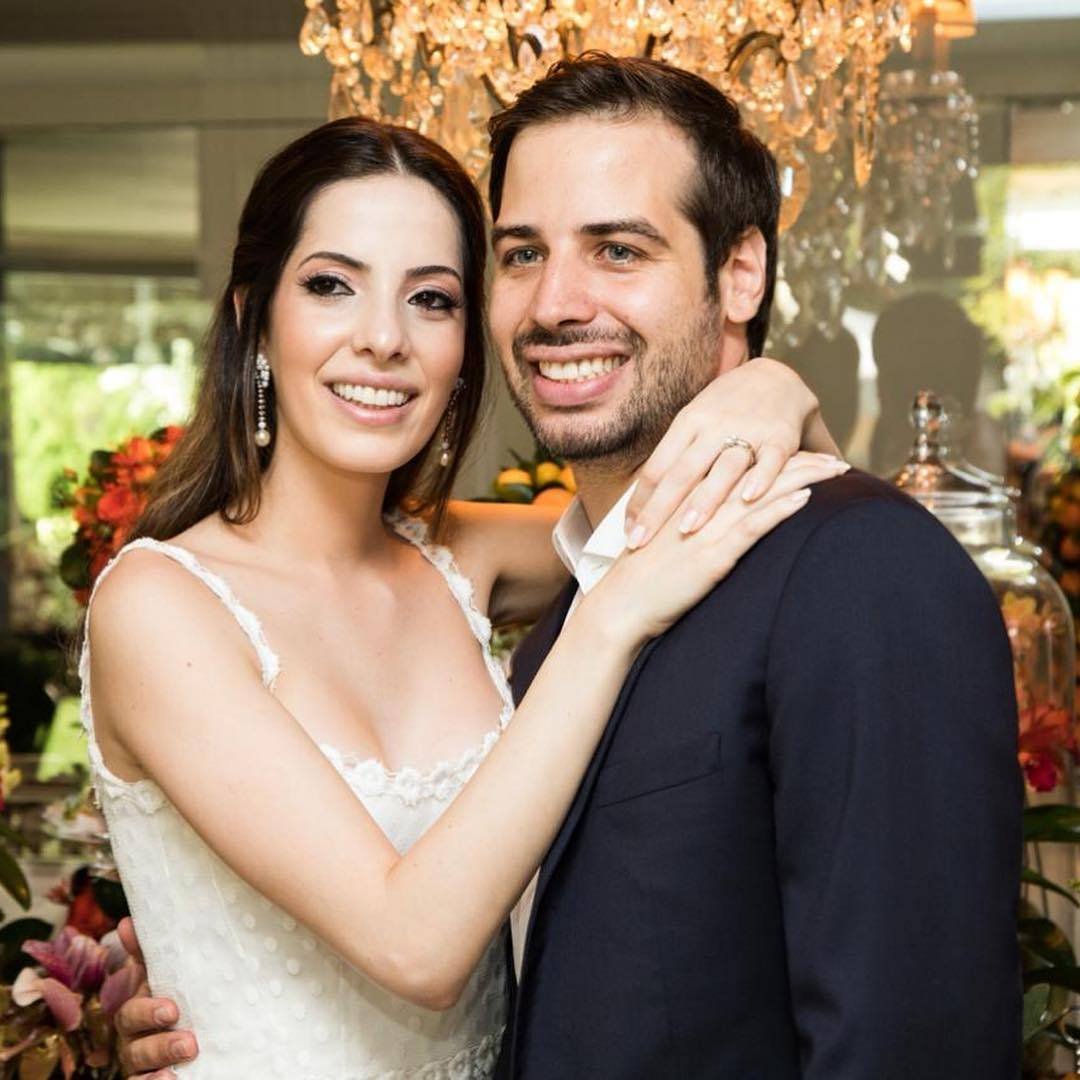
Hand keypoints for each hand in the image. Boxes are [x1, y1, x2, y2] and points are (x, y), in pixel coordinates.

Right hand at [114, 917, 196, 1077]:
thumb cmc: (182, 1000)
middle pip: (134, 1034)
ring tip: (187, 1051)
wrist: (201, 1039)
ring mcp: (140, 1060)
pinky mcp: (147, 1078)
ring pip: (137, 1060)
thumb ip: (150, 953)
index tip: (172, 1009)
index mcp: (141, 1007)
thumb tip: (126, 922)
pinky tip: (170, 1078)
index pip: (134, 1006)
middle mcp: (135, 1035)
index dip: (147, 1008)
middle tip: (184, 1030)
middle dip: (156, 1030)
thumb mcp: (173, 977)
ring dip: (160, 1055)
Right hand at [588, 453, 848, 643]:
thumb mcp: (672, 542)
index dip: (777, 459)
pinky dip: (780, 509)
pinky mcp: (712, 553)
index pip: (742, 468)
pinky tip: (807, 498)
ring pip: (763, 492)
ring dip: (803, 478)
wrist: (622, 604)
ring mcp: (707, 527)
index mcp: (691, 497)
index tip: (806, 453)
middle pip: (759, 473)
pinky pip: (752, 525)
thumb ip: (695, 525)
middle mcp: (701, 504)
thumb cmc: (645, 579)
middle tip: (833, 457)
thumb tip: (715, 523)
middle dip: (800, 462)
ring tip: (835, 469)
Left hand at [625, 357, 841, 548]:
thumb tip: (642, 500)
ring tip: (687, 530)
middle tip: (641, 542)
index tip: (627, 532)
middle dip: (659, 510)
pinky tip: (749, 500)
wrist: (776, 375)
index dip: (640, 502)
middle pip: (681, 473)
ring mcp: (748, 431)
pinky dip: (761, 479)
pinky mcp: (780, 437)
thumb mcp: (694, 424)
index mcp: (687, 424)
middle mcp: (713, 427)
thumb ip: (674, 459)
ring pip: (723, 469)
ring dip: (705, 500)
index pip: (656, 468)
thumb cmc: (726, 408)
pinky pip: (770, 460)